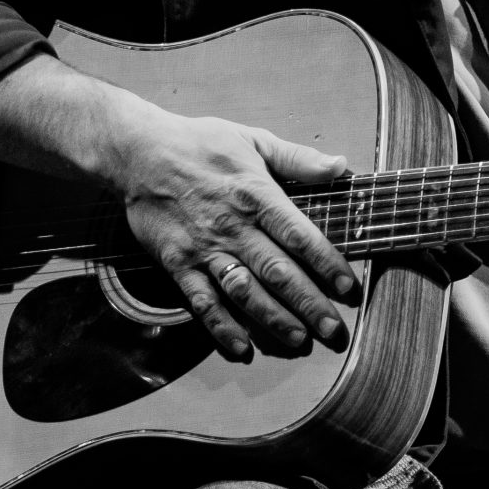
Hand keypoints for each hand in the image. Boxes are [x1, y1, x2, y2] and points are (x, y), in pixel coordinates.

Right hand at [114, 111, 360, 361]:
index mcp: (257, 195)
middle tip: (333, 332)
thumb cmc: (199, 143)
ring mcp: (204, 248)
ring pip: (243, 291)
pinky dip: (221, 327)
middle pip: (278, 272)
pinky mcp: (178, 263)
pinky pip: (202, 300)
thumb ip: (298, 159)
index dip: (327, 264)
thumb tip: (340, 167)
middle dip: (309, 305)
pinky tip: (241, 349)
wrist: (138, 151)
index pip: (300, 236)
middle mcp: (233, 226)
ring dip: (272, 320)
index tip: (350, 289)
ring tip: (298, 342)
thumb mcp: (253, 139)